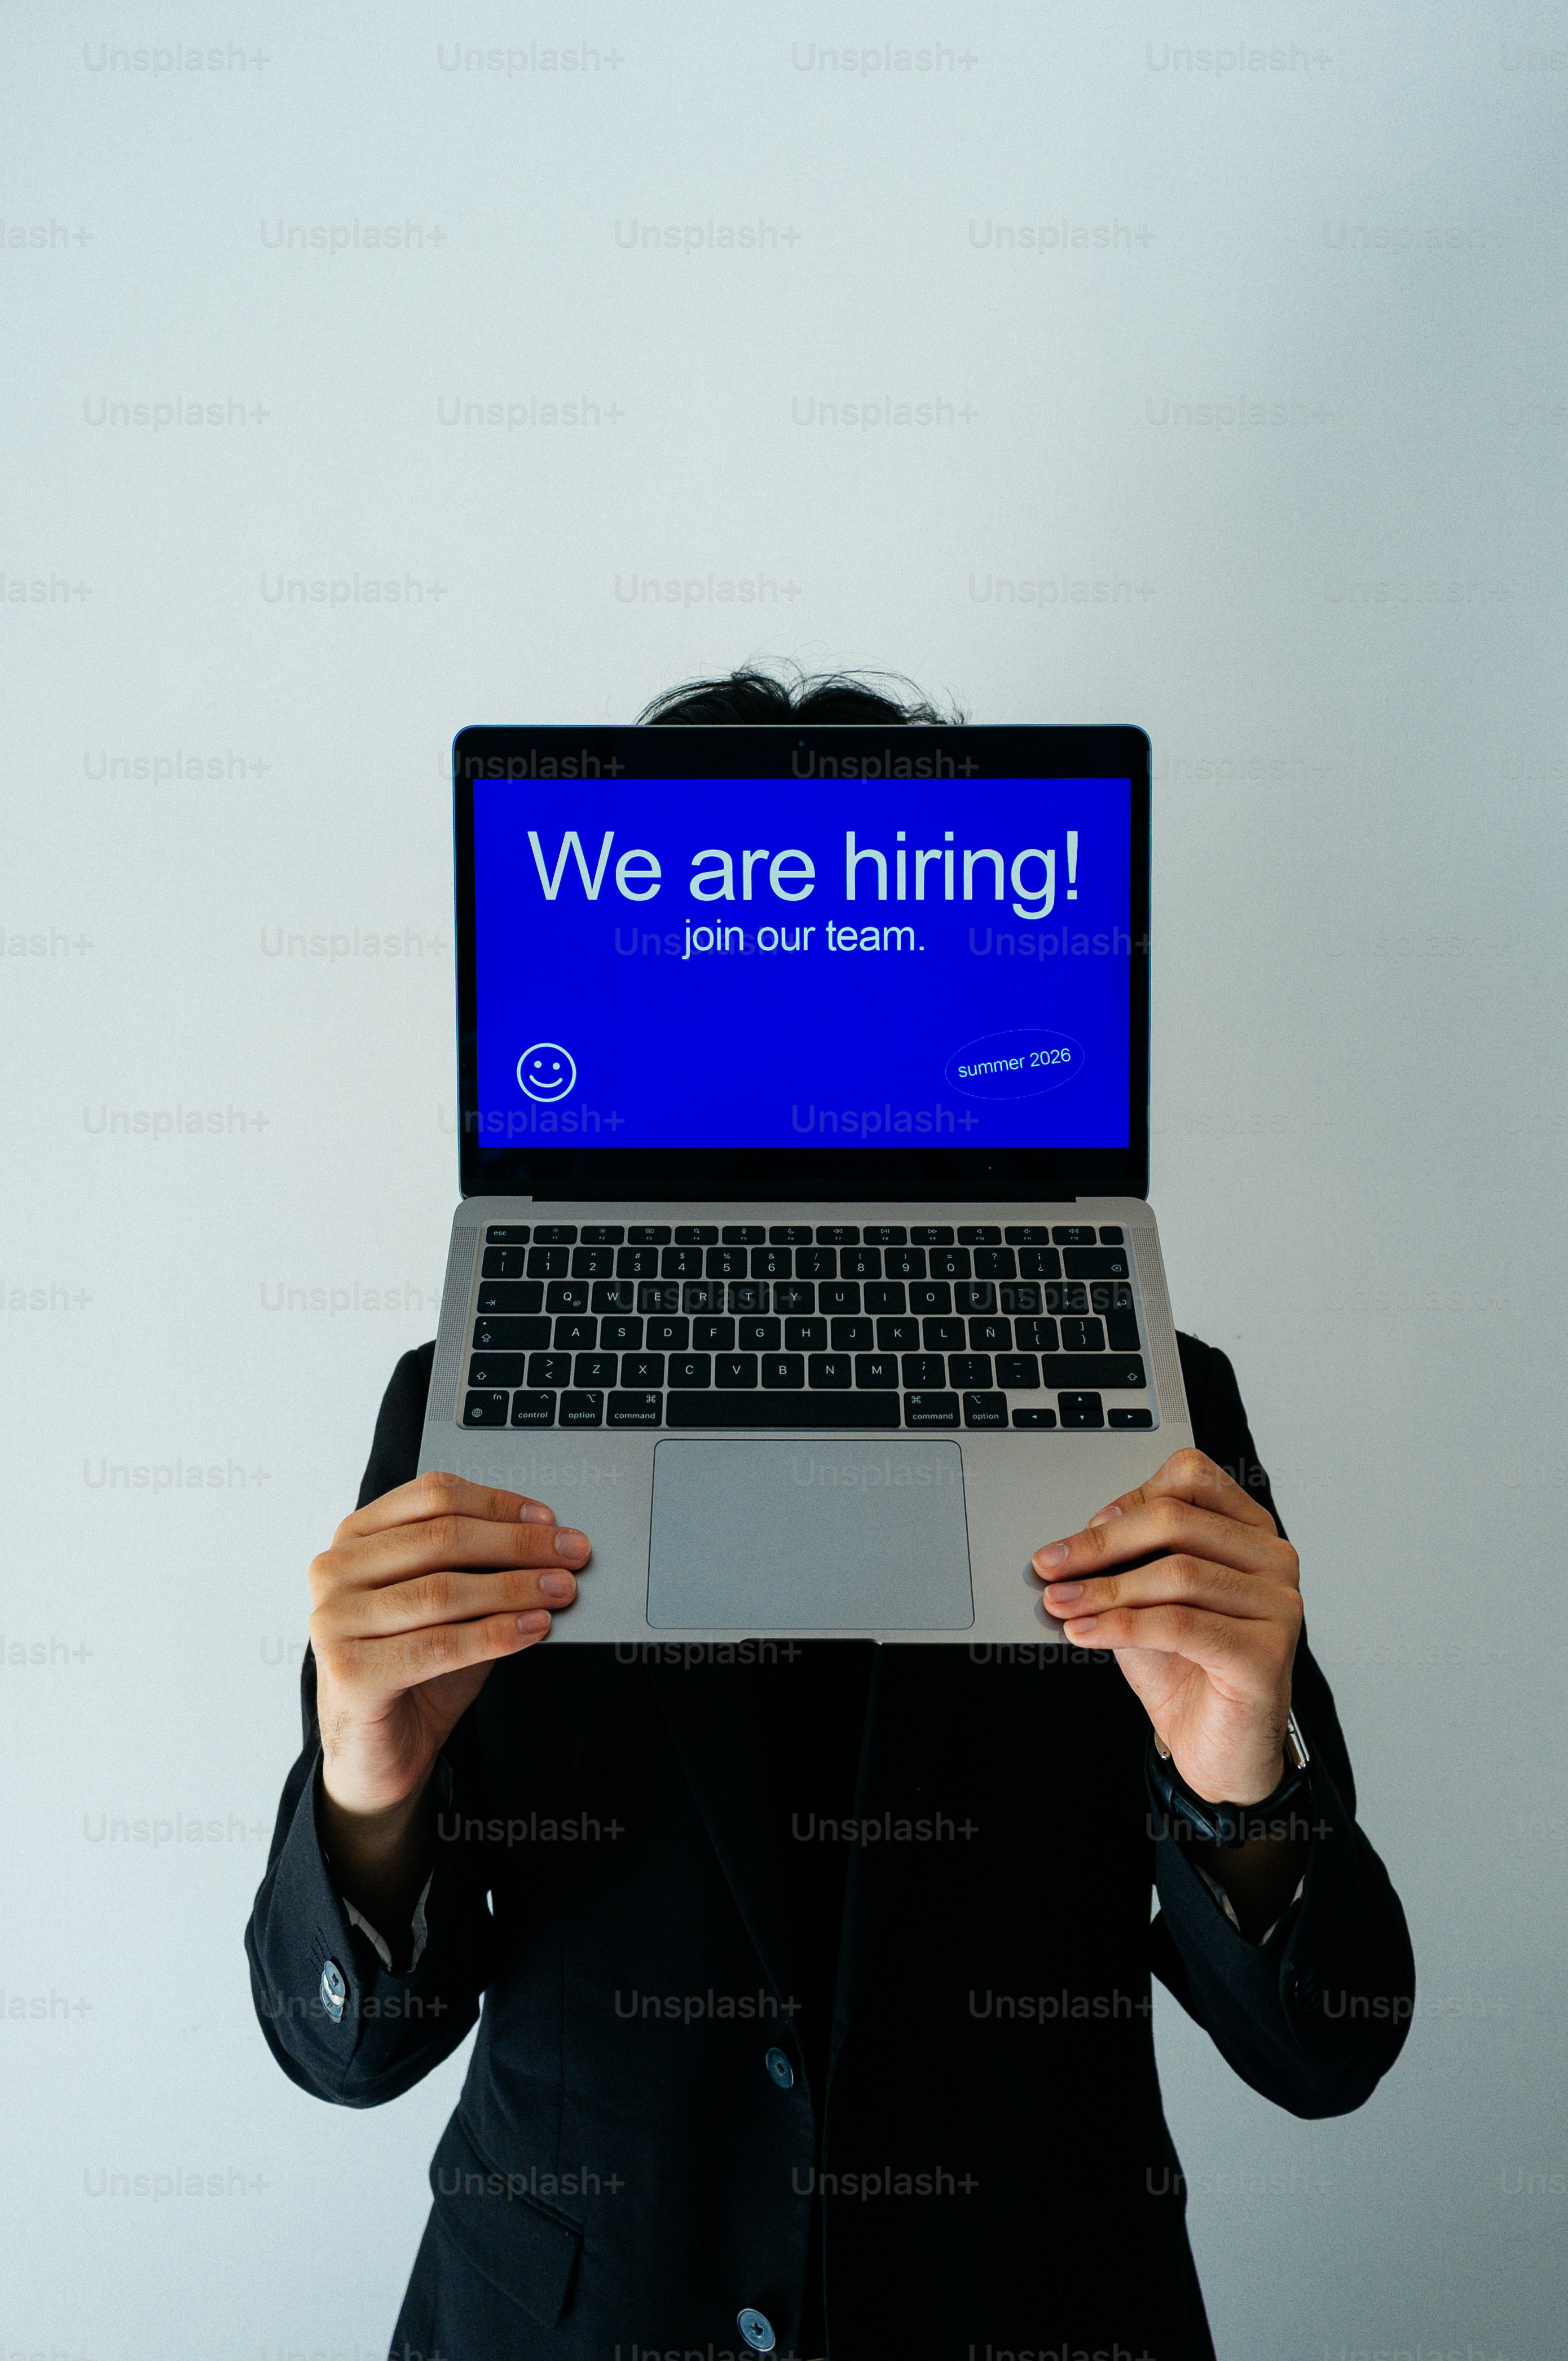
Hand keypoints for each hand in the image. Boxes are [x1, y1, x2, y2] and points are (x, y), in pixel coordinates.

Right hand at [309, 1470, 590, 1820]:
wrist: (377, 1751)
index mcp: (355, 1537)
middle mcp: (334, 1570)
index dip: (498, 1504)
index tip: (550, 1519)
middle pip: (441, 1538)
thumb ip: (479, 1566)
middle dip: (518, 1544)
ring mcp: (334, 1620)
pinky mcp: (349, 1671)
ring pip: (443, 1590)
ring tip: (562, 1589)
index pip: (433, 1496)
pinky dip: (497, 1633)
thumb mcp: (448, 1604)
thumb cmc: (414, 1667)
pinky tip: (535, 1628)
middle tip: (571, 1553)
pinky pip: (441, 1644)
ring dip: (515, 1587)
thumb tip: (550, 1541)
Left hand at [1032, 1448, 1301, 1806]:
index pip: (1190, 1479)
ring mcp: (1278, 1606)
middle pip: (1177, 1520)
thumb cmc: (1186, 1669)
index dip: (1128, 1500)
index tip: (1081, 1531)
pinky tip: (1084, 1632)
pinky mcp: (1267, 1654)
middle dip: (1102, 1543)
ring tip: (1060, 1604)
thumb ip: (1125, 1563)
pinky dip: (1121, 1626)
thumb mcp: (1146, 1601)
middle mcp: (1273, 1560)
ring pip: (1178, 1573)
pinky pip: (1180, 1624)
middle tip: (1050, 1565)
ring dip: (1105, 1589)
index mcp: (1249, 1531)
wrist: (1218, 1750)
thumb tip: (1068, 1545)